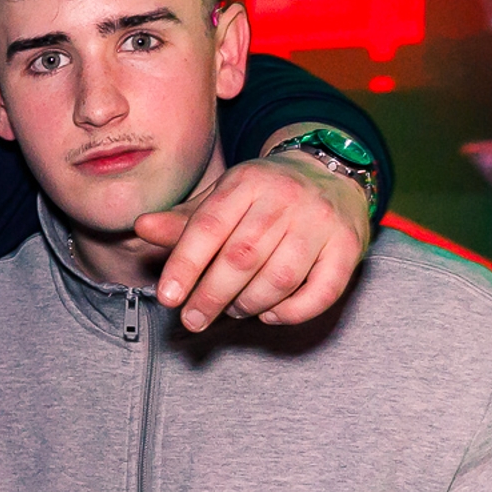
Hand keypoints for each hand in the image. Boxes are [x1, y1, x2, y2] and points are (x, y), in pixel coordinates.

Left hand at [134, 153, 370, 331]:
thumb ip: (184, 220)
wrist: (330, 173)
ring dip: (249, 304)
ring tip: (232, 309)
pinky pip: (322, 292)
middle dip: (210, 296)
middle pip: (242, 257)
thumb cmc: (263, 196)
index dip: (184, 265)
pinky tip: (270, 314)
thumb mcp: (222, 198)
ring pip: (280, 278)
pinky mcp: (350, 245)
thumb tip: (142, 226)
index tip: (167, 298)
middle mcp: (287, 197)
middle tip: (193, 319)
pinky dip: (292, 312)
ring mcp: (322, 221)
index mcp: (247, 181)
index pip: (209, 227)